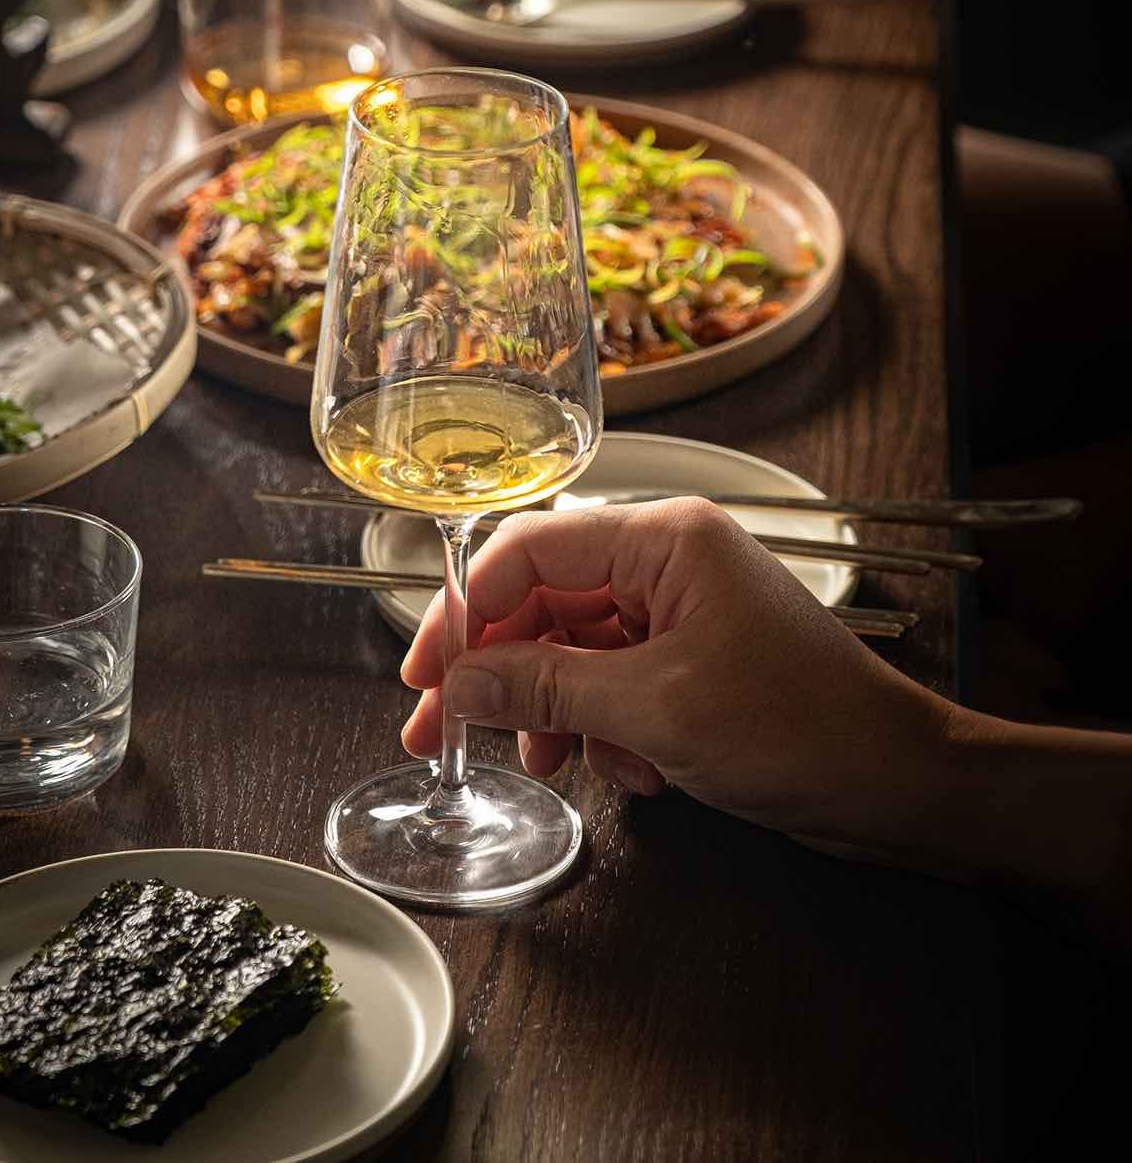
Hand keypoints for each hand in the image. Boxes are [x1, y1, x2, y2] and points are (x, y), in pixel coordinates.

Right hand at [400, 500, 954, 866]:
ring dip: (553, 711)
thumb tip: (458, 682)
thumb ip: (548, 687)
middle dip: (499, 672)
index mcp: (664, 539)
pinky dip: (604, 729)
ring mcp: (680, 612)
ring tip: (549, 766)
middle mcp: (667, 562)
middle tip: (441, 734)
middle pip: (543, 601)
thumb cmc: (799, 729)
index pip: (529, 548)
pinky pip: (612, 683)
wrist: (897, 785)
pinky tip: (632, 773)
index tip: (427, 674)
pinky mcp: (691, 661)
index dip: (466, 610)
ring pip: (572, 649)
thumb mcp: (656, 709)